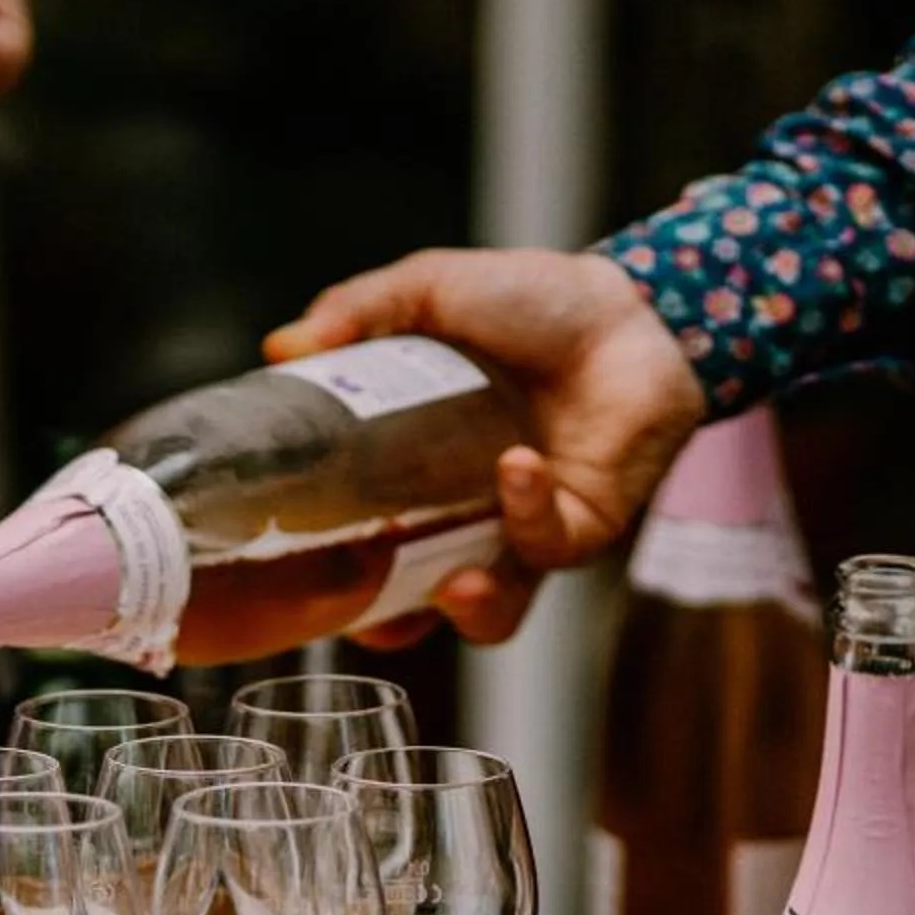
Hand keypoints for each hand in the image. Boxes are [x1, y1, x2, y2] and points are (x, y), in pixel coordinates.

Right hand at [265, 249, 707, 644]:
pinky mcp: (584, 527)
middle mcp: (466, 515)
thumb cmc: (534, 302)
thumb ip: (358, 312)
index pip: (363, 545)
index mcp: (416, 474)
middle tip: (367, 614)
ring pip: (494, 609)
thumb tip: (283, 345)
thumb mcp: (430, 292)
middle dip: (392, 622)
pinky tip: (517, 464)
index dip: (333, 576)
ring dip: (469, 605)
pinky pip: (548, 545)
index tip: (292, 575)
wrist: (631, 305)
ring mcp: (525, 528)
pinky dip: (526, 508)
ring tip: (452, 584)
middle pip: (418, 601)